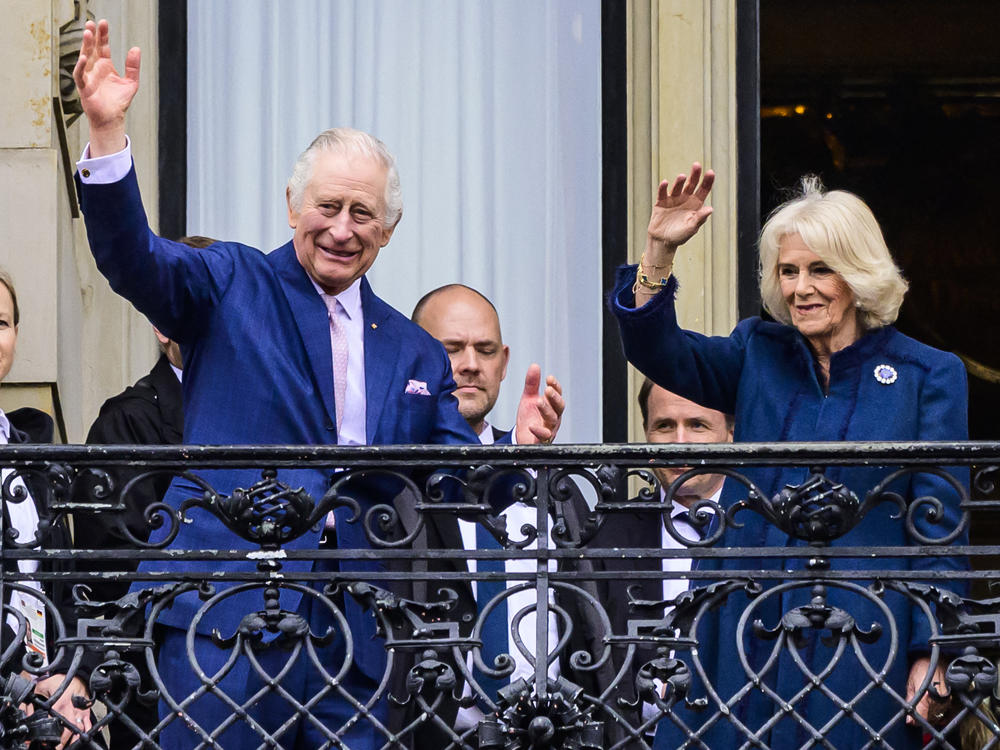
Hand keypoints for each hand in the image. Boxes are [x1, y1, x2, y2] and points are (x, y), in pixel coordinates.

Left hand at [22, 674, 91, 748]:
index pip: (58, 724)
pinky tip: (81, 738)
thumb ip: (31, 703)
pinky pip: (88, 723)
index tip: (47, 744)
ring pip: (81, 729)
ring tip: (68, 745)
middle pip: (71, 731)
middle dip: (64, 742)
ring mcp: (81, 710)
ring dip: (74, 739)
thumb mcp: (41, 688)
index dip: (53, 737)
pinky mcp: (86, 710)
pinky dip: (86, 731)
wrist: (75, 672)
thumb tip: (26, 718)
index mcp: (61, 703)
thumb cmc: (59, 679)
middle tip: (57, 748)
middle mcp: (73, 709)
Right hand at [72, 19, 140, 155]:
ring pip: (84, 57)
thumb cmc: (119, 102)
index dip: (103, 35)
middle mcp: (95, 69)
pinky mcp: (84, 87)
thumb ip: (133, 66)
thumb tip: (136, 49)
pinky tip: (83, 57)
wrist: (112, 119)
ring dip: (85, 45)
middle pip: (91, 48)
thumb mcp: (131, 82)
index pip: (102, 46)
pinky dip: (80, 66)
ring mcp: (88, 77)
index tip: (103, 23)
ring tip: (87, 33)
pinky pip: (80, 75)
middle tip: (91, 23)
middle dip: (91, 36)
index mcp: (105, 66)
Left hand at [514, 364, 563, 443]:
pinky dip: (539, 432)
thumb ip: (532, 384)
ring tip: (539, 402)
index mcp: (552, 406)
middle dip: (554, 398)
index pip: (557, 394)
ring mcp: (549, 429)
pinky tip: (532, 426)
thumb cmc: (529, 417)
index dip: (555, 386)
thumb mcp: (529, 398)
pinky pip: (544, 437)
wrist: (522, 437)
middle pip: (559, 407)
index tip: (549, 378)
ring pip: (552, 420)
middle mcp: (554, 417)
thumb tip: (535, 366)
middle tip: (547, 390)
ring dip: (547, 410)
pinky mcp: (541, 440)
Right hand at [646, 163, 714, 250]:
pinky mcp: (661, 203)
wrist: (662, 242)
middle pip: (691, 184)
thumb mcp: (691, 228)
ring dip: (680, 181)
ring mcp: (673, 200)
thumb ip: (700, 218)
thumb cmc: (679, 236)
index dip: (707, 181)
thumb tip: (710, 209)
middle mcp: (685, 199)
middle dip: (694, 175)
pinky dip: (663, 188)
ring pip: (677, 187)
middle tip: (697, 165)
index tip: (710, 172)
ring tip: (682, 176)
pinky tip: (666, 182)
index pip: (703, 190)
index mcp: (695, 204)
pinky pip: (662, 193)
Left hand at [905, 656, 949, 725]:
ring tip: (925, 703)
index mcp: (927, 697)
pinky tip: (934, 705)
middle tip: (917, 708)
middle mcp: (939, 701)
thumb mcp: (911, 683)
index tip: (911, 719)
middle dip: (922, 717)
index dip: (916, 720)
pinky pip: (946, 713)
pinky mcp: (953, 700)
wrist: (937, 658)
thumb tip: (909, 720)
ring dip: (931, 715)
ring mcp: (947, 701)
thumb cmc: (921, 668)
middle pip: (930, 719)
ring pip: (938, 717)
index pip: (922, 718)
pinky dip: (940, 713)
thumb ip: (910, 701)